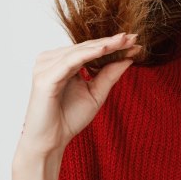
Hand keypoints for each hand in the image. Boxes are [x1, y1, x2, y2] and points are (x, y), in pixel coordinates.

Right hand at [17, 32, 140, 157]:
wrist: (50, 142)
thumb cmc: (69, 119)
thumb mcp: (96, 93)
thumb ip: (109, 75)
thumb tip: (128, 58)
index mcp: (61, 63)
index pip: (90, 49)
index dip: (113, 45)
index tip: (135, 41)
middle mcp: (51, 60)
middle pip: (86, 46)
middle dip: (112, 42)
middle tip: (134, 37)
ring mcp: (46, 66)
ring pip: (80, 50)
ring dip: (104, 45)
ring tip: (123, 41)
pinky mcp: (45, 76)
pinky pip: (70, 61)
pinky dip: (89, 54)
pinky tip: (105, 48)